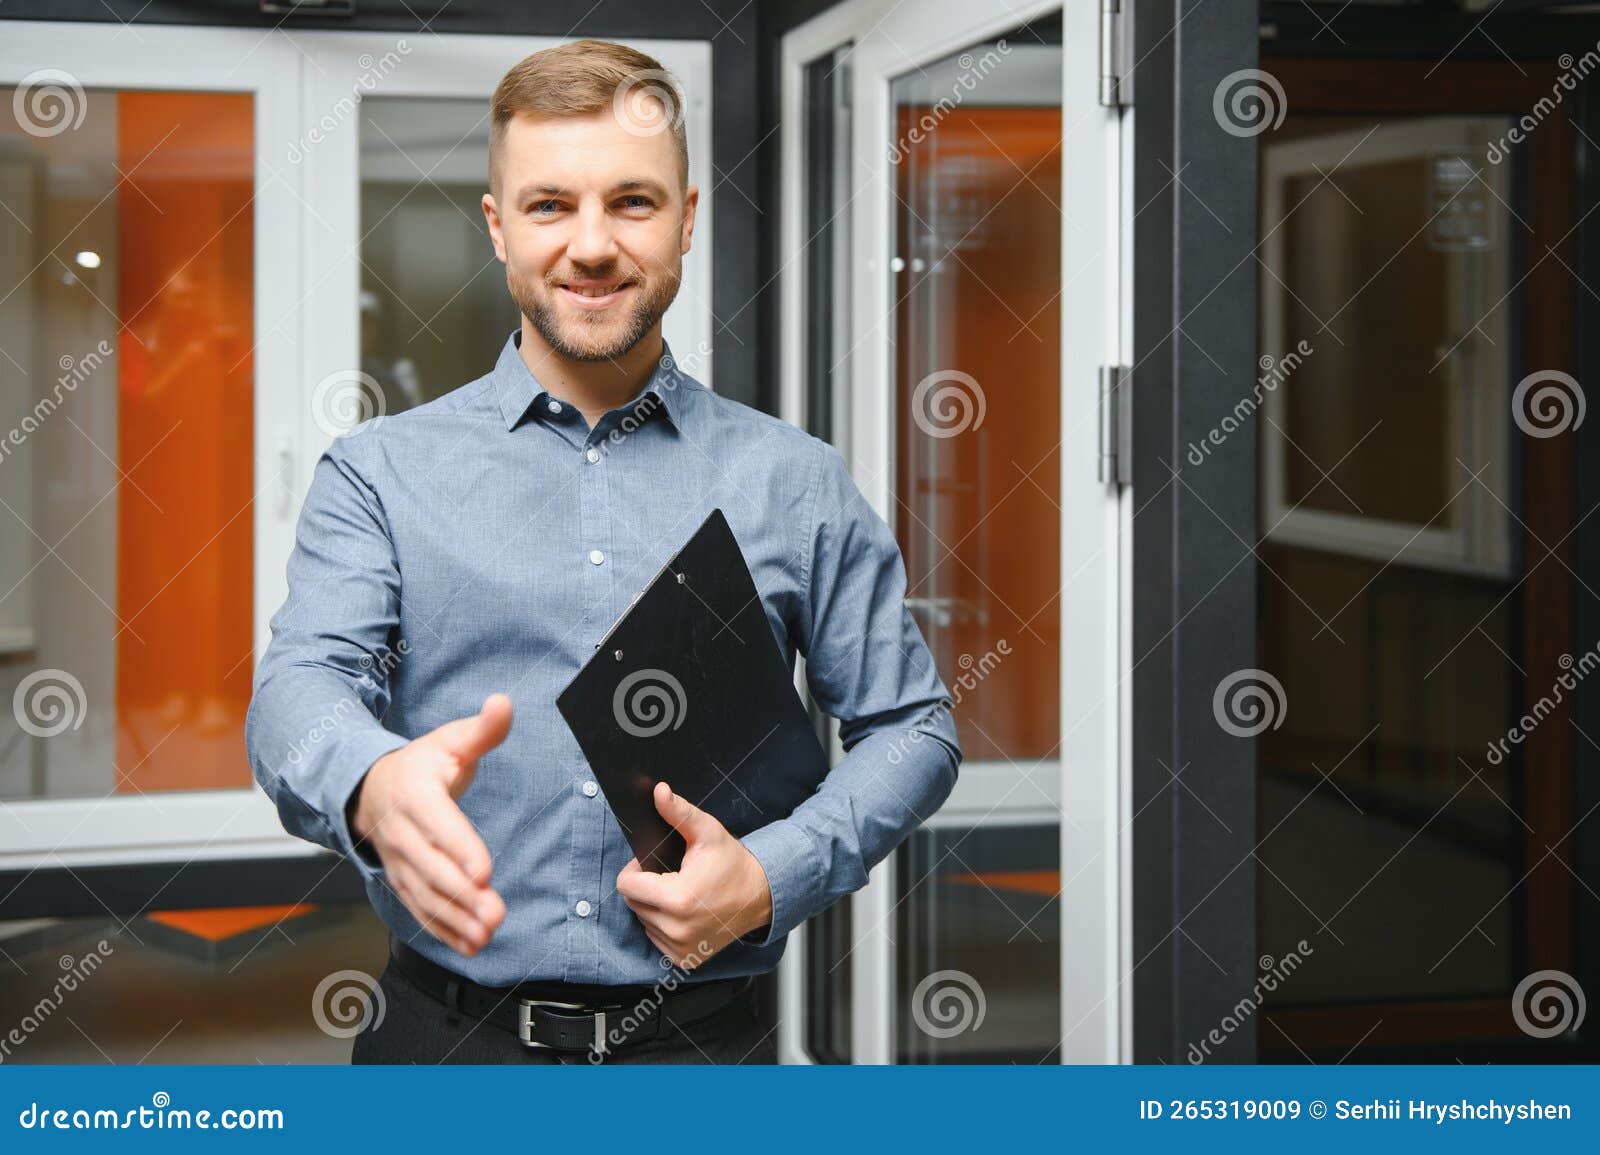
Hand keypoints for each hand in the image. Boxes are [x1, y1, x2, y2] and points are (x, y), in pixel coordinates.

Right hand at [350, 693, 511, 957]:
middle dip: (462, 894)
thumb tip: (504, 703)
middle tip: (495, 913)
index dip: (459, 848)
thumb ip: (482, 728)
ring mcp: (398, 861)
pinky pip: (419, 910)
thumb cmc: (418, 764)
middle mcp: (401, 832)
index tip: (484, 871)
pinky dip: (443, 930)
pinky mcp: (402, 881)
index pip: (437, 824)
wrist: (368, 789)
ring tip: (486, 935)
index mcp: (414, 794)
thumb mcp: (449, 740)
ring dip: (454, 919)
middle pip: (430, 868)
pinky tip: (471, 946)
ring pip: (424, 895)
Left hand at [615, 782, 772, 968]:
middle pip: (633, 903)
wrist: (762, 895)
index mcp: (677, 898)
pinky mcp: (685, 959)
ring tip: (681, 893)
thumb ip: (679, 812)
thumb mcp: (707, 832)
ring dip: (654, 907)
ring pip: (643, 921)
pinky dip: (664, 925)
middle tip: (672, 876)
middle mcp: (677, 928)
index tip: (655, 865)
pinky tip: (685, 912)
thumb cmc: (734, 863)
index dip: (636, 870)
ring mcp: (681, 947)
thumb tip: (659, 791)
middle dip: (646, 887)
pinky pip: (656, 939)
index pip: (626, 885)